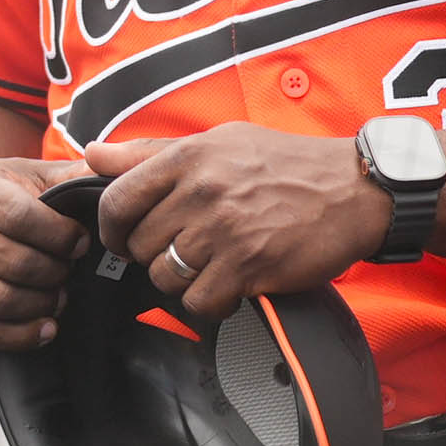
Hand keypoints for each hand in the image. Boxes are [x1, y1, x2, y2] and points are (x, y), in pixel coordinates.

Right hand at [0, 152, 95, 349]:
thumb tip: (113, 173)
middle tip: (69, 273)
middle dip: (55, 274)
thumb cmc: (2, 197)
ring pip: (0, 300)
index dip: (61, 237)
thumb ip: (71, 176)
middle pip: (15, 264)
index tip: (81, 244)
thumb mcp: (31, 176)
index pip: (21, 218)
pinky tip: (46, 328)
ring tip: (59, 297)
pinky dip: (20, 337)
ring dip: (42, 305)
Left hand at [84, 123, 394, 321]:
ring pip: (166, 278)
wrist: (354, 189)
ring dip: (183, 281)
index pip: (117, 199)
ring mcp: (224, 231)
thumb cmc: (285, 164)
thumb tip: (91, 153)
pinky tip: (230, 286)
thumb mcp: (218, 142)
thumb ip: (150, 152)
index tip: (124, 238)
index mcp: (188, 157)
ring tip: (211, 266)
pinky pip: (200, 303)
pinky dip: (210, 303)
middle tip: (185, 251)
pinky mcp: (248, 267)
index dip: (112, 228)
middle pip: (139, 246)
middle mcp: (201, 192)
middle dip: (154, 255)